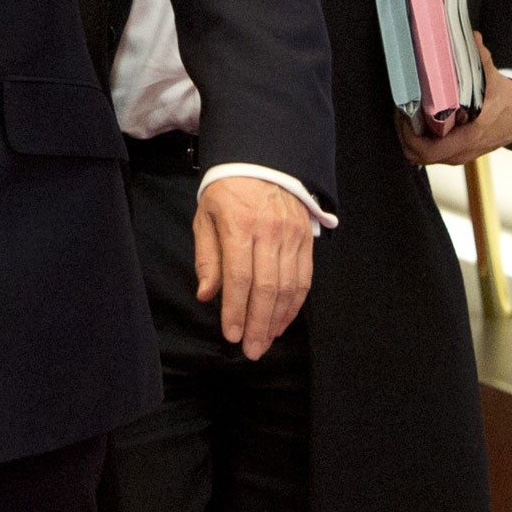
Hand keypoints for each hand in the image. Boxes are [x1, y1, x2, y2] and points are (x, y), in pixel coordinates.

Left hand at [192, 175, 312, 358]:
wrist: (262, 160)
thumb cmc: (227, 191)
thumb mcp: (206, 217)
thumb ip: (207, 257)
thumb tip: (207, 295)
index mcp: (240, 224)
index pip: (239, 276)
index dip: (236, 310)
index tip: (231, 335)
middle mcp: (270, 231)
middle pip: (267, 287)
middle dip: (258, 324)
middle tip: (251, 351)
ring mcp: (292, 235)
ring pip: (289, 287)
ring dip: (277, 320)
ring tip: (266, 342)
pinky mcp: (306, 239)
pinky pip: (304, 279)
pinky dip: (294, 305)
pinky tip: (282, 321)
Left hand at [398, 34, 511, 166]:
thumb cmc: (510, 97)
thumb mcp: (493, 76)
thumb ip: (479, 57)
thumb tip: (470, 37)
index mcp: (472, 135)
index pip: (429, 150)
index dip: (408, 135)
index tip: (402, 115)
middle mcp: (466, 149)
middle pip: (421, 157)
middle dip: (405, 136)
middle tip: (401, 114)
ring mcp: (465, 153)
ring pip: (427, 157)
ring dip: (413, 139)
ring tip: (409, 117)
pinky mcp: (464, 151)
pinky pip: (437, 154)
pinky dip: (425, 141)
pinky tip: (422, 122)